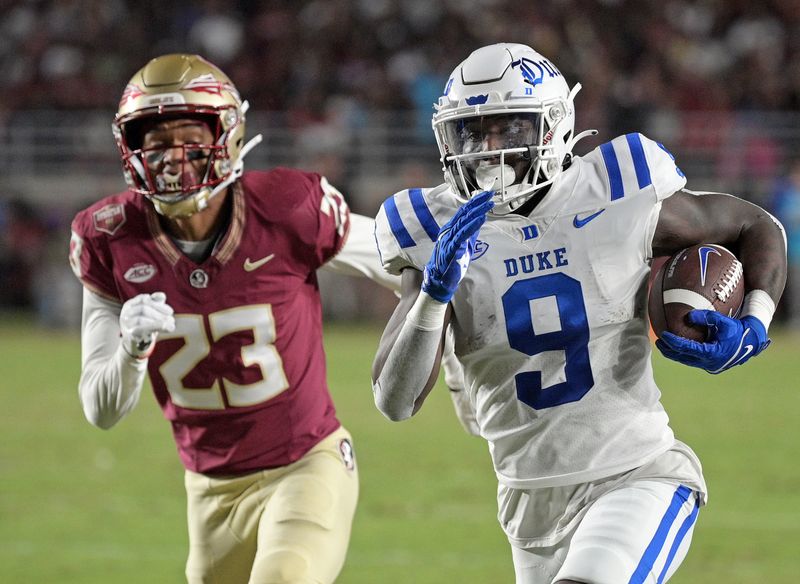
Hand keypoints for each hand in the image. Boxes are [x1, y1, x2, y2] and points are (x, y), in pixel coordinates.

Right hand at [120, 292, 175, 357]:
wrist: (139, 343)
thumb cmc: (147, 324)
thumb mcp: (153, 312)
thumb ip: (157, 302)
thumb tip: (161, 295)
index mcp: (131, 304)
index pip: (144, 299)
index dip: (159, 305)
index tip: (171, 312)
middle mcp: (126, 313)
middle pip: (143, 308)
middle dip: (160, 314)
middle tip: (172, 319)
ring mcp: (126, 324)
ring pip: (141, 319)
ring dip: (159, 322)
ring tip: (171, 325)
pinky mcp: (129, 335)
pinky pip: (141, 330)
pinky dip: (155, 327)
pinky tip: (165, 328)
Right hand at [422, 191, 493, 301]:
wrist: (439, 281)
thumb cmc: (450, 264)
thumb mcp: (463, 244)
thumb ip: (469, 233)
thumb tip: (479, 220)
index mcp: (450, 229)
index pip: (463, 212)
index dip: (475, 202)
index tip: (486, 195)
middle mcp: (448, 231)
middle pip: (464, 213)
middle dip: (478, 202)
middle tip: (490, 194)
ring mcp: (449, 239)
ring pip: (464, 221)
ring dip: (478, 211)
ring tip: (489, 203)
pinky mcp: (451, 248)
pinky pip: (463, 234)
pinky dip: (473, 225)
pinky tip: (481, 218)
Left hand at [655, 310, 769, 373]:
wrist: (751, 342)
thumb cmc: (737, 330)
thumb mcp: (724, 321)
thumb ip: (707, 317)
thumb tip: (688, 316)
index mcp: (712, 353)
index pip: (687, 348)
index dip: (674, 342)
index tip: (663, 335)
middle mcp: (709, 362)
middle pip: (683, 358)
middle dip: (669, 351)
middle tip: (658, 342)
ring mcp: (710, 365)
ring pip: (687, 361)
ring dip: (674, 354)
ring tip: (663, 345)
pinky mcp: (711, 365)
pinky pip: (693, 360)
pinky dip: (683, 354)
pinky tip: (676, 347)